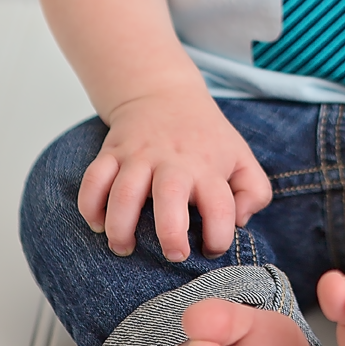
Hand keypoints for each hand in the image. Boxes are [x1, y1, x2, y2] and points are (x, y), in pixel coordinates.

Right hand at [77, 86, 272, 261]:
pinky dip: (89, 205)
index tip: (211, 249)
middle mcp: (174, 161)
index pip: (220, 206)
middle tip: (173, 254)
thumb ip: (254, 192)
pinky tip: (98, 224)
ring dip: (120, 227)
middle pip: (170, 196)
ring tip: (124, 247)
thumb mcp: (242, 158)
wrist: (164, 91)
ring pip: (123, 192)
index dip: (219, 237)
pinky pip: (93, 180)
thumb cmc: (206, 137)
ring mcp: (139, 155)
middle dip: (170, 232)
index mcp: (208, 167)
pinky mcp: (111, 152)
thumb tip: (240, 222)